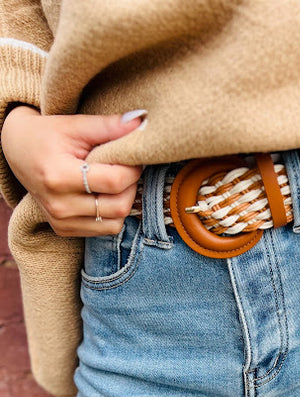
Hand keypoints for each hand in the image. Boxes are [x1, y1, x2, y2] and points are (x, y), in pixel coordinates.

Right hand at [1, 105, 146, 236]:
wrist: (18, 152)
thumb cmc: (46, 135)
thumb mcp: (74, 125)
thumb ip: (109, 126)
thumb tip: (142, 123)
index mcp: (58, 177)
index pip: (114, 181)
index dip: (133, 168)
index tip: (133, 157)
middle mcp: (59, 206)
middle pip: (119, 206)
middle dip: (131, 186)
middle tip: (126, 168)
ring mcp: (61, 221)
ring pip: (116, 222)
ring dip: (124, 201)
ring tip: (114, 181)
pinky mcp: (64, 230)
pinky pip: (105, 229)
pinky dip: (112, 213)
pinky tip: (103, 194)